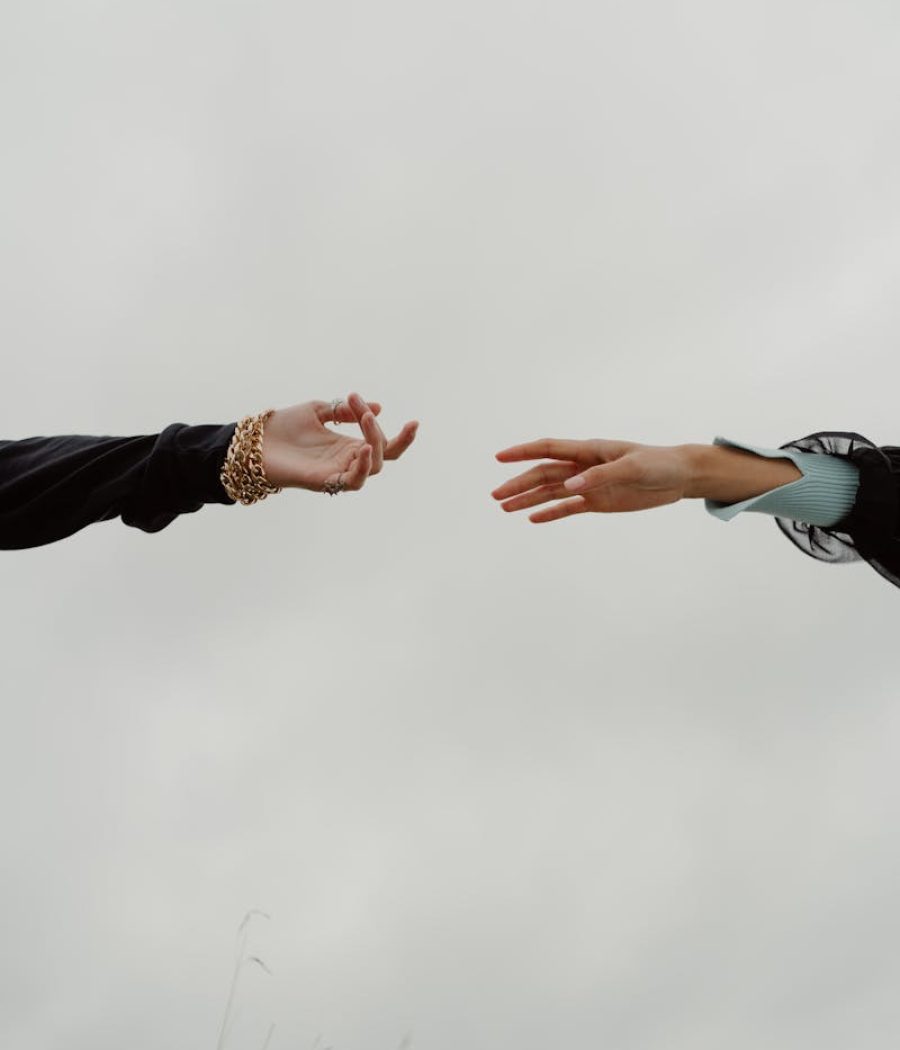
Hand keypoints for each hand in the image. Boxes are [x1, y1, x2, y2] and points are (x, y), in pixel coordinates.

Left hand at [261, 392, 417, 492]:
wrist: (254, 441)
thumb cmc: (284, 428)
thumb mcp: (319, 410)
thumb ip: (345, 410)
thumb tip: (379, 408)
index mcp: (349, 445)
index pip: (385, 444)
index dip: (401, 435)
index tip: (388, 411)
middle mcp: (347, 460)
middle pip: (386, 455)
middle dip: (380, 429)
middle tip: (364, 411)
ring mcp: (338, 472)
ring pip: (375, 467)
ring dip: (376, 442)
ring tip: (366, 419)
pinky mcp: (325, 481)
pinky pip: (353, 481)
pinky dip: (363, 467)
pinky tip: (363, 448)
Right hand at [492, 438, 690, 522]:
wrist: (679, 477)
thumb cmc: (658, 464)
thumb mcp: (632, 468)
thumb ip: (600, 475)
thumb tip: (570, 487)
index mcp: (589, 450)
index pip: (549, 449)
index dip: (523, 452)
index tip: (500, 458)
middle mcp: (583, 467)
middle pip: (543, 474)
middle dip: (518, 484)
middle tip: (495, 496)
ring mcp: (589, 485)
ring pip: (551, 492)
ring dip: (528, 499)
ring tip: (504, 508)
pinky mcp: (598, 501)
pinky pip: (568, 508)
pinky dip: (550, 513)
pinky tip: (532, 519)